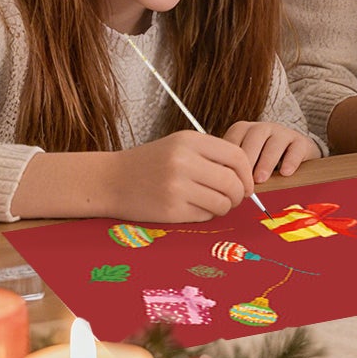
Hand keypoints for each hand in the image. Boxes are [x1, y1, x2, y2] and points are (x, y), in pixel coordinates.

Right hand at [111, 131, 256, 220]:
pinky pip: (205, 216)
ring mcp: (176, 187)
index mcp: (190, 141)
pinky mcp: (170, 210)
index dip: (247, 173)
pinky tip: (195, 208)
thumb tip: (247, 175)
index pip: (236, 156)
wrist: (110, 180)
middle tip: (234, 198)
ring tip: (214, 203)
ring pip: (222, 202)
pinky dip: (207, 215)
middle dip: (239, 194)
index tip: (246, 183)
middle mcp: (184, 162)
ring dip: (224, 207)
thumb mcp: (179, 145)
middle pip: (232, 182)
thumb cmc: (150, 163)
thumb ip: (211, 154)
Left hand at [223, 121, 317, 181]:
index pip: (234, 139)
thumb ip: (235, 169)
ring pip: (274, 143)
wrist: (294, 156)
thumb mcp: (247, 163)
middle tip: (244, 180)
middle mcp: (263, 128)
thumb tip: (220, 185)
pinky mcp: (301, 141)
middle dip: (248, 160)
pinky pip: (296, 148)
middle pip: (254, 138)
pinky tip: (285, 173)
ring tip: (261, 179)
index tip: (228, 178)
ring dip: (266, 162)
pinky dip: (290, 161)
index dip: (230, 159)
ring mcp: (283, 133)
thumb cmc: (263, 163)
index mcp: (244, 131)